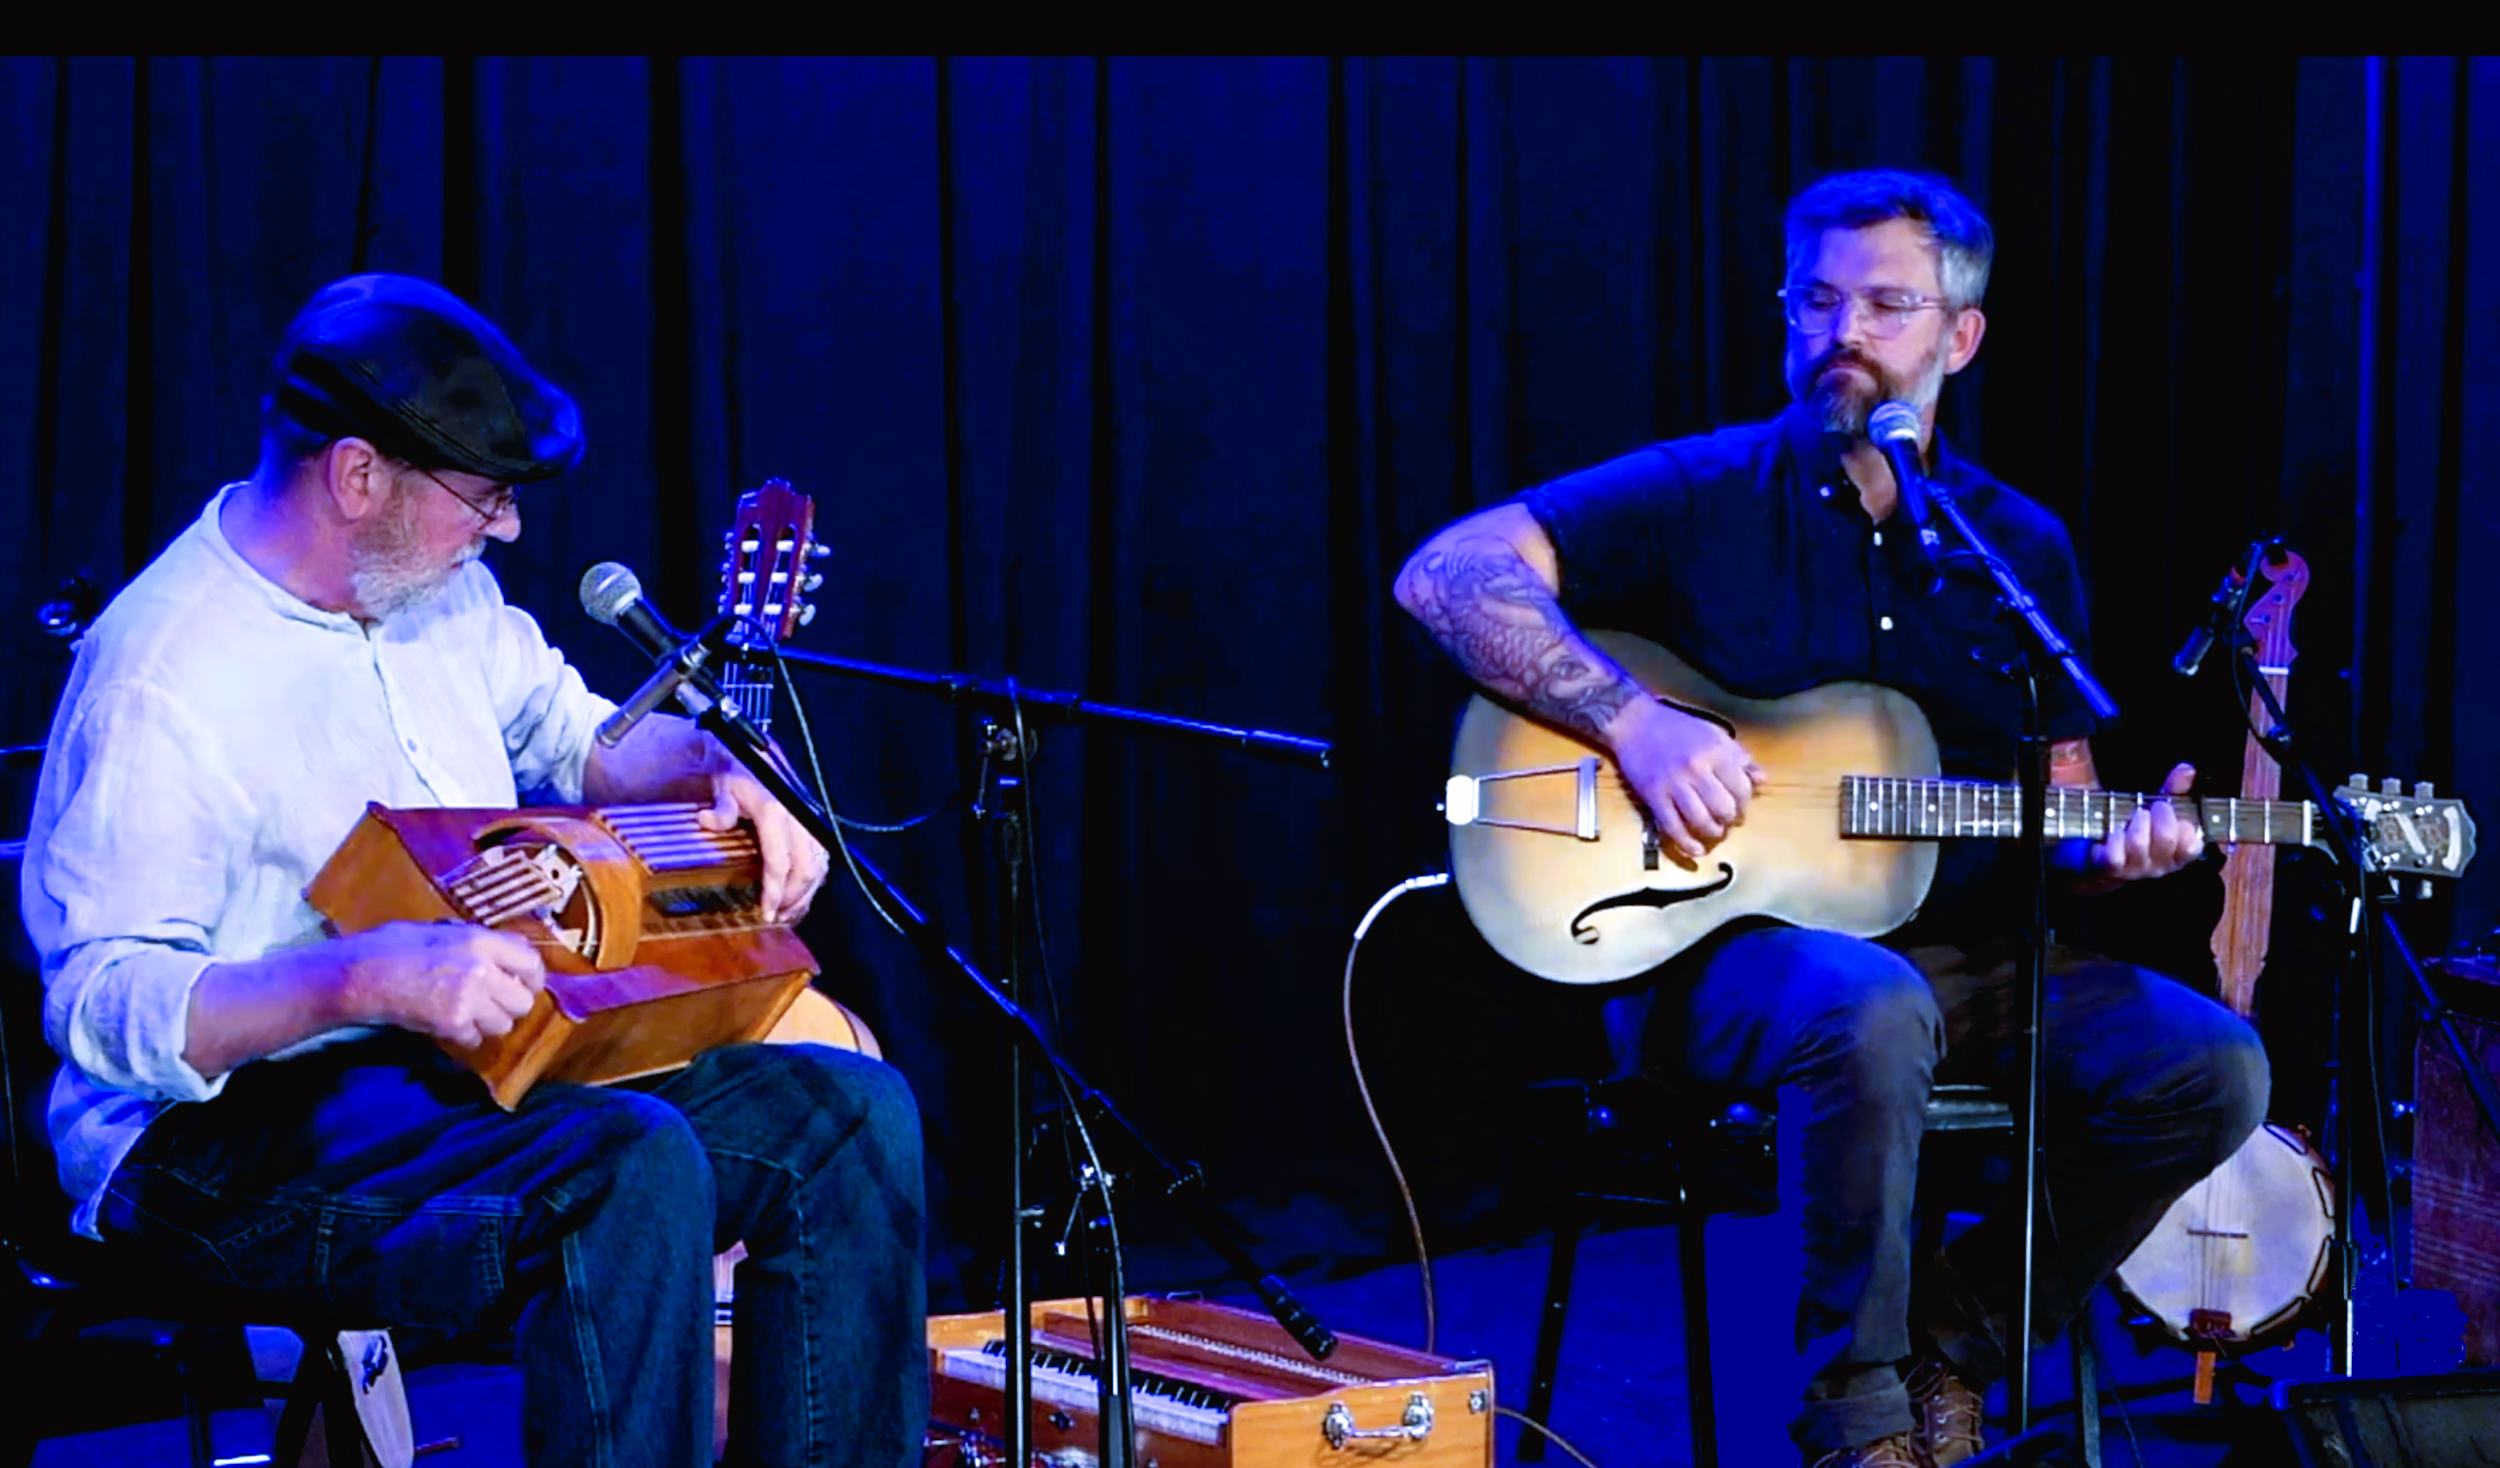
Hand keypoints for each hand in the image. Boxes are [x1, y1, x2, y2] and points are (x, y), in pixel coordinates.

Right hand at [337, 921, 546, 1049]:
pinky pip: (476, 1039)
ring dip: (489, 1023)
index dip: (532, 977)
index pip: (531, 961)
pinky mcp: (452, 1023)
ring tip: (468, 1014)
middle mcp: (481, 968)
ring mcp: (468, 997)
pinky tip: (447, 1025)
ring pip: (504, 1024)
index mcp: (480, 939)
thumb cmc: (394, 947)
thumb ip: (478, 941)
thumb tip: (509, 951)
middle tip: (494, 1004)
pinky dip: (464, 1036)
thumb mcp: (442, 930)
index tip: (525, 984)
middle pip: (524, 1000)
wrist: (360, 975)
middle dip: (511, 1005)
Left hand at [697, 766, 829, 922]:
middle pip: (805, 869)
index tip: (767, 912)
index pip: (780, 862)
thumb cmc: (736, 768)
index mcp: (776, 811)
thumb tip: (707, 820)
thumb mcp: (722, 784)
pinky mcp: (812, 821)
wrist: (754, 751)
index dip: (775, 891)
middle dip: (793, 898)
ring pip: (819, 865)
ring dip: (806, 892)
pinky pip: (822, 855)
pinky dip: (815, 878)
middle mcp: (798, 817)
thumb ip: (721, 807)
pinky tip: (802, 892)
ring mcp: (808, 820)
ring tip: (789, 912)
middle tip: (776, 917)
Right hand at [1606, 697, 1766, 859]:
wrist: (1634, 721)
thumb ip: (1739, 756)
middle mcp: (1697, 769)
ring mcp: (1674, 784)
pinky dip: (1687, 844)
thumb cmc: (1676, 726)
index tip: (1739, 806)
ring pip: (1701, 821)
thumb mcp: (1713, 733)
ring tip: (1713, 831)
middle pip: (1724, 808)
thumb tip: (1761, 780)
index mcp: (1715, 752)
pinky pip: (1673, 827)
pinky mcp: (1653, 796)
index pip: (1742, 788)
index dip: (1744, 803)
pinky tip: (1696, 850)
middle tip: (1726, 820)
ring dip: (1712, 832)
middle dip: (1729, 820)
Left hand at [2085, 762, 2204, 885]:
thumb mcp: (2159, 808)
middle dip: (2162, 817)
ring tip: (2137, 814)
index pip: (2191, 847)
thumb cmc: (2139, 828)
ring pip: (2140, 845)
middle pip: (2167, 841)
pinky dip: (2115, 838)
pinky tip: (2114, 831)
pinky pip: (2115, 856)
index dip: (2186, 828)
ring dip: (2138, 823)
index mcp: (2176, 852)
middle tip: (2156, 807)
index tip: (2174, 810)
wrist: (2100, 855)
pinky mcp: (2110, 869)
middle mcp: (2159, 865)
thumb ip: (2176, 789)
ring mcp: (2135, 869)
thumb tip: (2187, 769)